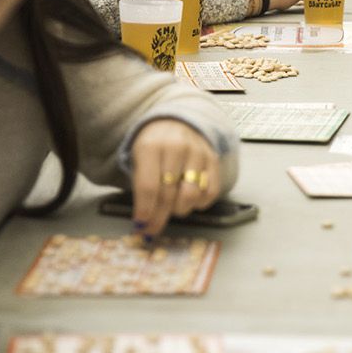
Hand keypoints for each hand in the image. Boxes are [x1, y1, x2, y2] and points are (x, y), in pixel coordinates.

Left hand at [127, 118, 222, 238]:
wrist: (177, 123)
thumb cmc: (154, 146)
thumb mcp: (138, 159)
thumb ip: (140, 187)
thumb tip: (142, 222)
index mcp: (151, 146)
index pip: (148, 187)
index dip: (146, 211)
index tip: (141, 226)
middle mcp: (176, 147)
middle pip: (169, 194)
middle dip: (159, 217)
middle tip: (153, 229)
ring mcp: (198, 153)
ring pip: (191, 196)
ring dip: (180, 210)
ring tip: (172, 208)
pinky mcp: (213, 160)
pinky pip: (210, 192)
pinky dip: (199, 204)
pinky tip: (189, 201)